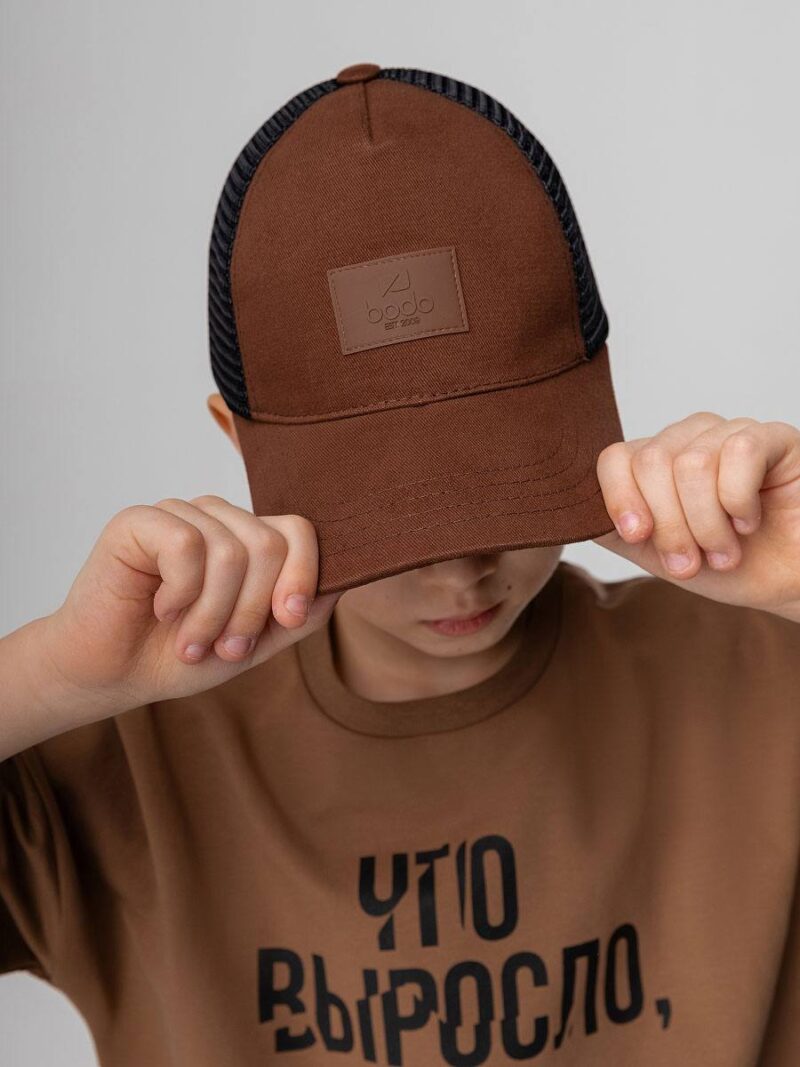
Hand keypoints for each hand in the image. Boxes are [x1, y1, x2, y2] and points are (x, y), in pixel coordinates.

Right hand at [41, 495, 341, 710]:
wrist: (113, 675)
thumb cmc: (180, 655)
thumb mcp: (256, 642)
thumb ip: (300, 613)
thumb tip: (344, 579)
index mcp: (249, 539)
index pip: (298, 531)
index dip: (303, 575)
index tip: (288, 620)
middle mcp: (218, 519)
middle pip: (270, 545)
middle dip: (252, 610)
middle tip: (225, 648)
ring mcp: (179, 514)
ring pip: (231, 552)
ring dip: (213, 615)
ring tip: (190, 642)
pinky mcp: (139, 520)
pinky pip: (186, 546)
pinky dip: (180, 594)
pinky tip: (161, 608)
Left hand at [592, 412, 799, 621]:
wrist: (788, 583)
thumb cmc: (729, 568)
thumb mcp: (658, 556)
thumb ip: (616, 532)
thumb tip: (577, 512)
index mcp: (655, 465)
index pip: (615, 458)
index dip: (620, 499)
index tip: (639, 537)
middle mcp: (688, 441)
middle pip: (651, 462)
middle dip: (671, 525)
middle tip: (694, 561)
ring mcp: (728, 434)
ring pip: (692, 463)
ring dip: (708, 524)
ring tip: (726, 551)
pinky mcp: (773, 436)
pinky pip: (739, 452)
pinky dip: (740, 500)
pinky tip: (751, 520)